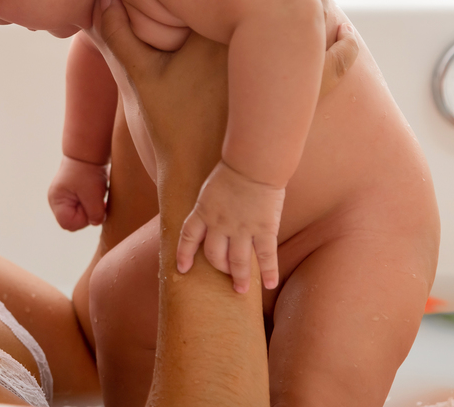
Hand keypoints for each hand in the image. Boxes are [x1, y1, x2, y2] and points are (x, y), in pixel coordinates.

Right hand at [47, 156, 108, 229]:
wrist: (87, 152)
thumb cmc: (87, 172)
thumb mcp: (94, 194)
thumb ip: (95, 214)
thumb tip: (96, 222)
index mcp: (57, 201)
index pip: (68, 224)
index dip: (83, 220)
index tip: (92, 206)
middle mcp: (57, 201)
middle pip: (73, 221)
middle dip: (87, 214)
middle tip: (96, 200)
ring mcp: (64, 198)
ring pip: (79, 215)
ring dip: (90, 208)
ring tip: (96, 195)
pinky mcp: (72, 195)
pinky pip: (81, 207)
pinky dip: (90, 203)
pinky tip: (96, 194)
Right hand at [91, 0, 357, 165]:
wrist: (203, 184)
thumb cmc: (170, 131)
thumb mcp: (137, 81)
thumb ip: (117, 37)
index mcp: (223, 37)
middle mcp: (258, 51)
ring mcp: (282, 78)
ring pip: (310, 25)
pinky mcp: (298, 105)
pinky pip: (330, 71)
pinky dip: (337, 51)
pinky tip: (344, 37)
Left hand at [176, 160, 284, 291]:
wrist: (253, 163)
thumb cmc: (233, 169)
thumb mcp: (211, 187)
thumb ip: (211, 204)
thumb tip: (211, 212)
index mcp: (203, 211)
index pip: (188, 237)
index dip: (184, 254)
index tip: (183, 268)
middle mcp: (219, 224)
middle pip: (214, 255)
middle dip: (219, 268)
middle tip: (225, 276)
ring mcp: (242, 229)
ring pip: (238, 262)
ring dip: (240, 278)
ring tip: (241, 290)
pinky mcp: (264, 229)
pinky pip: (266, 256)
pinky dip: (269, 272)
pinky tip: (270, 284)